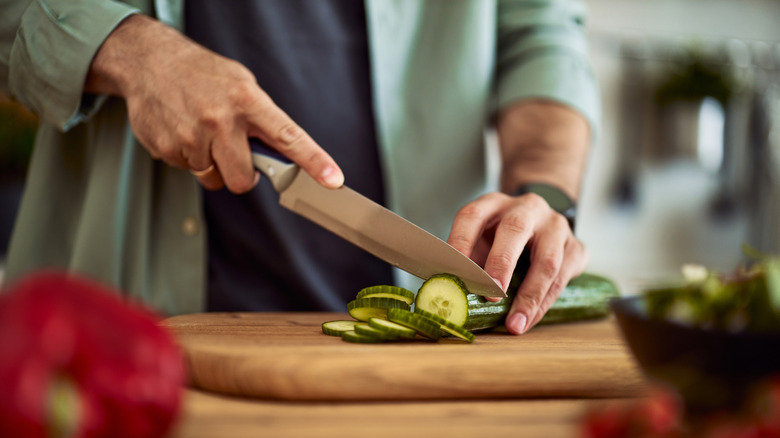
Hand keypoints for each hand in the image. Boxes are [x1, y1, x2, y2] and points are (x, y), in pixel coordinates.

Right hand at [84, 14, 342, 192]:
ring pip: (213, 179)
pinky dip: (188, 158)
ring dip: (212, 165)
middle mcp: (221, 121)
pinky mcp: (168, 148)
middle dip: (241, 175)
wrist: (149, 61)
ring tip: (203, 134)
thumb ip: (262, 119)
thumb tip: (283, 153)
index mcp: (248, 101)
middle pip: (242, 180)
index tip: (333, 180)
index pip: (289, 138)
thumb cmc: (202, 75)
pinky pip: (188, 171)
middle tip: (233, 153)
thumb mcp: (241, 84)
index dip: (314, 161)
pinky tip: (183, 131)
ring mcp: (192, 137)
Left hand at [447, 191, 588, 334]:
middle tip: (492, 296)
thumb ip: (468, 262)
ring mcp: (556, 225)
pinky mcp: (576, 247)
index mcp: (494, 204)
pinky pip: (562, 277)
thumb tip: (450, 294)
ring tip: (515, 324)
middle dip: (501, 264)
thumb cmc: (502, 240)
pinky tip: (529, 319)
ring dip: (529, 296)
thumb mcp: (482, 241)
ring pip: (547, 259)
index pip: (473, 215)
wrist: (543, 226)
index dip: (461, 241)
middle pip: (515, 229)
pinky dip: (543, 303)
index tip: (455, 272)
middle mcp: (527, 208)